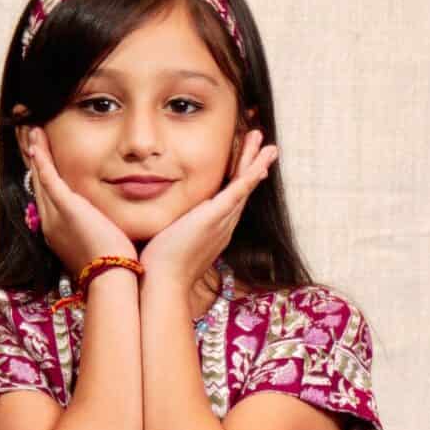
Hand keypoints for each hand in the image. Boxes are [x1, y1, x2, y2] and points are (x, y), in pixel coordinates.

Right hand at [24, 126, 136, 277]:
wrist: (111, 279)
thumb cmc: (113, 268)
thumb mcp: (101, 245)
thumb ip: (100, 230)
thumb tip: (110, 224)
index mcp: (58, 233)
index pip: (48, 199)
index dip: (43, 177)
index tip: (40, 159)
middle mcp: (50, 224)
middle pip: (38, 186)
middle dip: (34, 160)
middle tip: (29, 137)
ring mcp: (55, 216)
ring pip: (40, 178)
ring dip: (34, 152)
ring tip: (30, 131)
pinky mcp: (65, 208)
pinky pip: (48, 177)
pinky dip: (41, 157)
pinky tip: (36, 141)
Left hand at [137, 131, 277, 292]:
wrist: (163, 283)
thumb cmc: (160, 268)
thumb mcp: (170, 242)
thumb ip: (174, 229)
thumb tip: (163, 225)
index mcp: (213, 231)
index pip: (230, 201)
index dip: (241, 182)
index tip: (249, 165)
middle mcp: (222, 227)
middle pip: (242, 192)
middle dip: (254, 168)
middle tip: (267, 149)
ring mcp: (220, 223)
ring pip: (243, 189)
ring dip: (256, 165)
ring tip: (269, 147)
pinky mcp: (213, 219)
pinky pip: (236, 194)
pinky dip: (249, 177)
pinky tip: (260, 164)